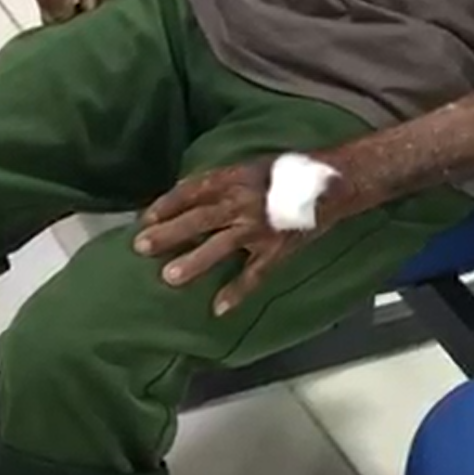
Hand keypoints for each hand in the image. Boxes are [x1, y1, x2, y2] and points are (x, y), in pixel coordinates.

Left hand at [134, 157, 350, 316]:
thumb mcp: (250, 166)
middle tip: (141, 247)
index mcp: (234, 178)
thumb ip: (221, 182)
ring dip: (193, 262)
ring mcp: (259, 229)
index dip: (167, 204)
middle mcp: (243, 202)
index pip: (192, 190)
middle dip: (168, 234)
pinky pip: (253, 274)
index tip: (145, 219)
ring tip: (168, 277)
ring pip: (220, 247)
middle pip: (198, 219)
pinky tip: (218, 308)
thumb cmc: (289, 173)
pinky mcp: (275, 250)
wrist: (332, 185)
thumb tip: (188, 196)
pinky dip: (236, 292)